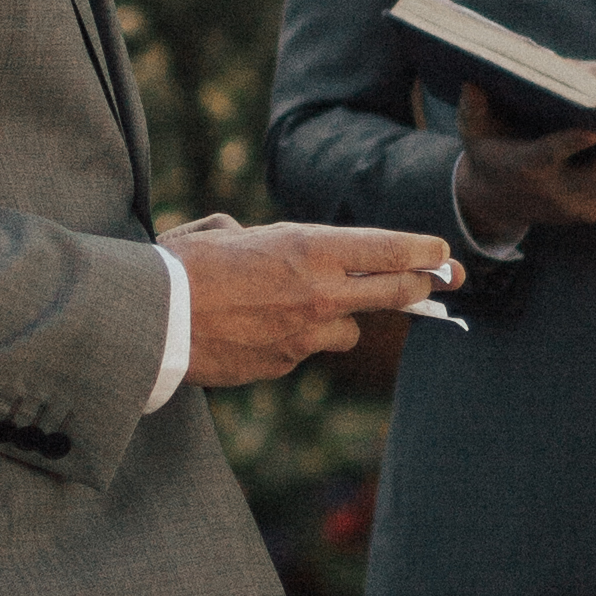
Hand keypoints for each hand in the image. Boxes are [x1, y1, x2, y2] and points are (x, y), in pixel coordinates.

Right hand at [167, 214, 454, 388]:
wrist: (151, 321)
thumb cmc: (181, 266)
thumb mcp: (227, 231)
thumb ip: (264, 238)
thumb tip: (262, 243)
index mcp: (308, 249)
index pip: (390, 250)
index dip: (425, 252)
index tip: (443, 253)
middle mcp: (319, 292)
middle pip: (395, 293)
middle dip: (422, 287)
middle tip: (440, 283)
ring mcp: (306, 334)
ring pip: (350, 330)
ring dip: (341, 320)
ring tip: (304, 308)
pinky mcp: (285, 364)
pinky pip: (305, 350)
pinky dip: (294, 341)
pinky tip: (259, 331)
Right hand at [451, 80, 595, 232]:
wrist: (495, 202)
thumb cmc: (489, 152)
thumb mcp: (474, 129)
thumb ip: (474, 105)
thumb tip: (475, 79)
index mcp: (525, 169)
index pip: (549, 157)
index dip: (569, 146)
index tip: (591, 131)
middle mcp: (557, 194)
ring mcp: (579, 207)